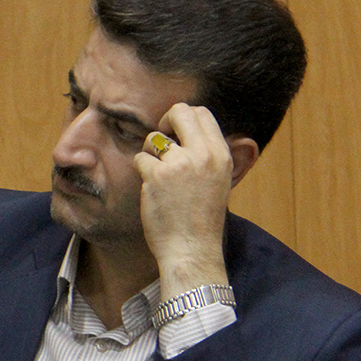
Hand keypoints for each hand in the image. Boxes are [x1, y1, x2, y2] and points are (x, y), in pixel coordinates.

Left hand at [133, 103, 233, 293]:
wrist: (192, 249)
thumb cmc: (201, 219)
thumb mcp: (217, 180)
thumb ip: (205, 155)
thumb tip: (184, 131)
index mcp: (221, 155)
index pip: (201, 113)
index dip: (183, 119)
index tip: (175, 135)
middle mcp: (203, 155)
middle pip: (179, 111)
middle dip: (164, 122)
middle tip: (160, 144)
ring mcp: (180, 164)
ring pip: (153, 138)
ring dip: (150, 154)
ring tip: (157, 177)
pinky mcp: (157, 176)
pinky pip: (140, 159)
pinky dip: (141, 172)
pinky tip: (151, 190)